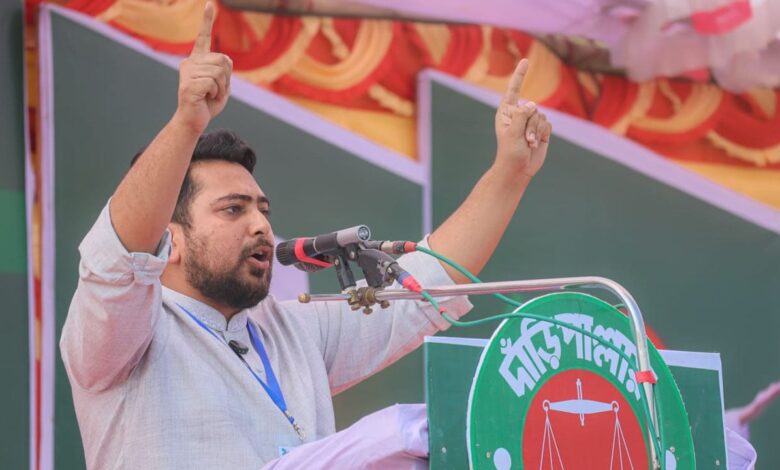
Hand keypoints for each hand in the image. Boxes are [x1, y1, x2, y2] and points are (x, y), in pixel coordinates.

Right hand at [175, 2, 232, 133]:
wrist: (194, 120)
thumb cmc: (208, 103)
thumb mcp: (222, 84)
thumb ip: (225, 70)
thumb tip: (225, 59)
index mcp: (197, 60)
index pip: (203, 37)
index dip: (206, 20)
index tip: (210, 4)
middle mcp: (190, 62)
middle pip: (223, 60)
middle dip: (226, 78)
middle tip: (216, 90)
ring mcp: (188, 73)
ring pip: (220, 72)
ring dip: (222, 87)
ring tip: (210, 95)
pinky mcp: (189, 85)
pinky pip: (214, 83)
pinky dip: (216, 93)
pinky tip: (205, 98)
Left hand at [494, 59, 551, 177]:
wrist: (518, 169)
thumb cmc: (510, 152)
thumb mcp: (512, 133)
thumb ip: (521, 116)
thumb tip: (532, 104)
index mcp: (506, 112)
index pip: (513, 90)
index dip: (520, 75)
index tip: (525, 60)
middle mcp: (518, 114)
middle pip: (532, 108)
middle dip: (530, 125)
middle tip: (524, 139)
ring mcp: (530, 122)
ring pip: (541, 117)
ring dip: (536, 132)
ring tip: (528, 143)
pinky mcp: (541, 130)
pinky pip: (548, 124)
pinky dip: (543, 134)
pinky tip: (536, 143)